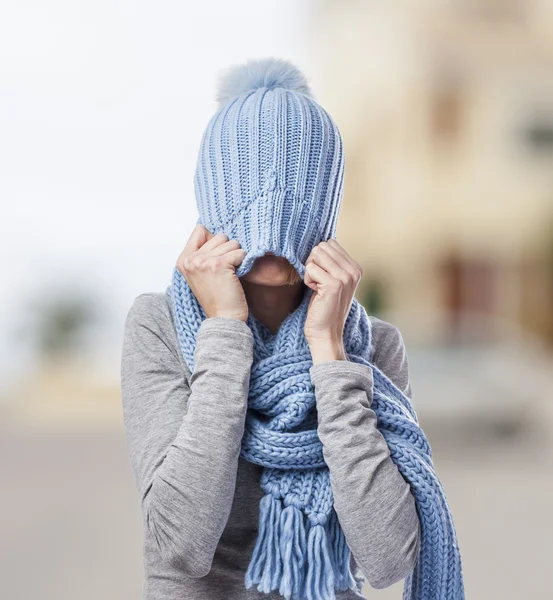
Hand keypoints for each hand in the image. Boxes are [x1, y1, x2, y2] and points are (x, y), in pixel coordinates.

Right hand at [176, 224, 248, 321]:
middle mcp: (190, 259)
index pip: (199, 230)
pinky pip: (239, 252)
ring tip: (230, 273)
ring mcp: (203, 261)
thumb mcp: (201, 274)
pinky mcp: (218, 265)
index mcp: (183, 260)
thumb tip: (218, 235)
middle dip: (227, 249)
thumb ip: (202, 254)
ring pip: (230, 242)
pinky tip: (236, 276)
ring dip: (236, 256)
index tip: (216, 258)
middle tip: (225, 269)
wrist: (224, 318)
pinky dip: (242, 262)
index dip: (213, 241)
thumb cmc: (217, 297)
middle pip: (218, 236)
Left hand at [303, 239, 362, 364]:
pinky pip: (310, 268)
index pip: (330, 243)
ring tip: (318, 287)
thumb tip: (318, 244)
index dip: (319, 259)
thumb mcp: (333, 281)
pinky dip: (308, 280)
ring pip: (316, 255)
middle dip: (313, 262)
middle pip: (322, 247)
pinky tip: (316, 293)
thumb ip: (331, 263)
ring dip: (310, 271)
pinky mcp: (334, 285)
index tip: (323, 278)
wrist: (326, 333)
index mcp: (356, 268)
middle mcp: (354, 271)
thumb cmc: (324, 307)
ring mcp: (345, 277)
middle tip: (318, 282)